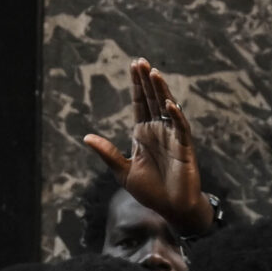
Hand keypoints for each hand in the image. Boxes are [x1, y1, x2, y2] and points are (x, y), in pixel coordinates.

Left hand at [82, 58, 213, 234]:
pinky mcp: (184, 148)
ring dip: (161, 91)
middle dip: (146, 81)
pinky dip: (176, 116)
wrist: (172, 209)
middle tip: (140, 61)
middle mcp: (158, 131)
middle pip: (152, 100)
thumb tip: (87, 137)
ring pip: (167, 109)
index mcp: (143, 134)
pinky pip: (181, 128)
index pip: (139, 103)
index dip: (136, 85)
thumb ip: (108, 153)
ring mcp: (172, 138)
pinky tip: (169, 104)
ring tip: (154, 73)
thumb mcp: (123, 171)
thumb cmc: (151, 191)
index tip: (133, 66)